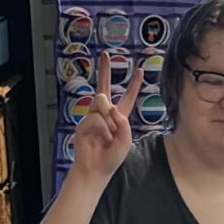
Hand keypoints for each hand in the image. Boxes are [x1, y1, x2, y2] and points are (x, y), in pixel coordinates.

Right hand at [70, 52, 142, 181]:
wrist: (96, 170)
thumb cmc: (111, 158)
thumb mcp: (125, 141)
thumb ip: (123, 122)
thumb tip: (111, 108)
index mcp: (118, 118)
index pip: (127, 98)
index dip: (133, 85)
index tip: (140, 71)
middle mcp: (104, 114)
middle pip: (104, 87)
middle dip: (105, 70)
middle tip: (105, 54)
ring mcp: (92, 117)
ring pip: (101, 102)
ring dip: (108, 119)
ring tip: (109, 136)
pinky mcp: (83, 124)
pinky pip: (96, 118)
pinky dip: (102, 129)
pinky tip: (101, 140)